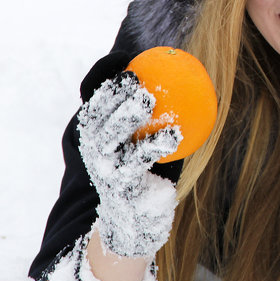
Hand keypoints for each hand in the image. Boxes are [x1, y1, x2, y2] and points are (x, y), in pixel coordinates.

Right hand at [77, 71, 180, 258]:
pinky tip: (174, 132)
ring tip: (148, 99)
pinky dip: (155, 145)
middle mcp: (94, 149)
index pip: (94, 97)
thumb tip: (185, 76)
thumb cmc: (145, 173)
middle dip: (112, 92)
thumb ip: (154, 114)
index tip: (126, 57)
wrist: (134, 223)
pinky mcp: (119, 188)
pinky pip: (137, 162)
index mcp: (97, 132)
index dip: (103, 74)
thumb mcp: (144, 140)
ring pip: (110, 137)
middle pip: (97, 114)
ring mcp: (103, 169)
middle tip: (134, 75)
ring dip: (128, 116)